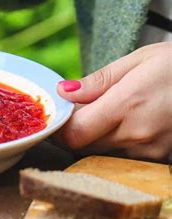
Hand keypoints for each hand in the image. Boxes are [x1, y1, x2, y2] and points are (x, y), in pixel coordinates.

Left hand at [56, 43, 171, 160]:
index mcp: (127, 105)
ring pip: (104, 153)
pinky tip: (128, 123)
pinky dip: (118, 143)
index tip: (58, 114)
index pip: (76, 133)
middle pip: (86, 146)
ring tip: (108, 111)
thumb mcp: (137, 60)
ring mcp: (152, 151)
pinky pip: (126, 156)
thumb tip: (64, 92)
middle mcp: (138, 134)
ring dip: (97, 137)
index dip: (60, 127)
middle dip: (76, 130)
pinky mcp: (162, 158)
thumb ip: (98, 81)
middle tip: (79, 109)